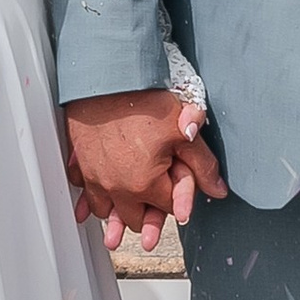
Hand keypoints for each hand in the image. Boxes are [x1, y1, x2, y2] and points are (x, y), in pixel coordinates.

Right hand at [64, 87, 227, 242]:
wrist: (104, 80)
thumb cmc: (141, 101)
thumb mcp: (183, 132)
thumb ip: (203, 165)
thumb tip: (218, 188)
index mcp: (145, 185)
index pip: (169, 209)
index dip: (178, 198)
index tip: (179, 185)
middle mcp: (117, 189)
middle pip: (136, 219)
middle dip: (148, 214)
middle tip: (155, 208)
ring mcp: (95, 179)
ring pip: (106, 212)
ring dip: (117, 212)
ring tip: (124, 213)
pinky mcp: (80, 166)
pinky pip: (84, 194)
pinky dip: (89, 200)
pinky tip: (89, 205)